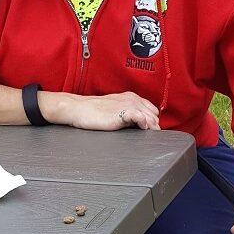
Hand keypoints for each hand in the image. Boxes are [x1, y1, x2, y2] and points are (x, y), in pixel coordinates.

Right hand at [42, 91, 159, 130]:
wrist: (79, 109)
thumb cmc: (94, 112)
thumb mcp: (115, 109)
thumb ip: (128, 115)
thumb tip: (139, 126)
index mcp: (131, 97)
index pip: (152, 110)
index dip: (153, 121)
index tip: (149, 131)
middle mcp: (133, 100)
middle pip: (154, 115)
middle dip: (153, 126)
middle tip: (149, 136)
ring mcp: (129, 105)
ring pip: (151, 117)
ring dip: (151, 128)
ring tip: (145, 135)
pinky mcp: (124, 112)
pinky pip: (141, 117)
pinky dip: (144, 124)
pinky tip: (140, 129)